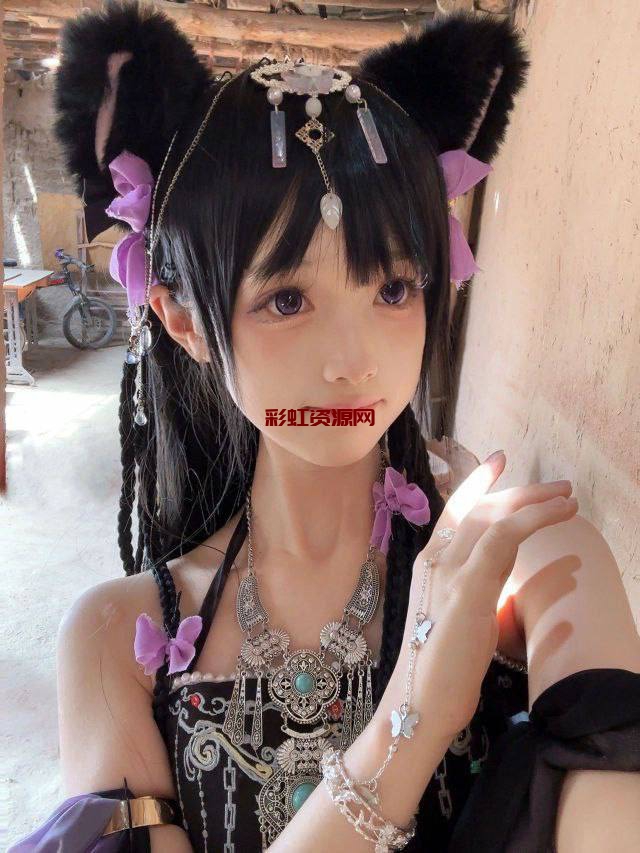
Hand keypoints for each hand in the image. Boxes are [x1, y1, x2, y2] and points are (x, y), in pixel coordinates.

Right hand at [406, 451, 577, 737]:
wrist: (420, 699)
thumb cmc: (441, 665)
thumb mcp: (460, 615)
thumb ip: (477, 585)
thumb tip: (502, 570)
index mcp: (431, 563)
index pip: (455, 511)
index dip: (477, 484)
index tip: (498, 460)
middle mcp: (435, 557)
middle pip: (480, 508)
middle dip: (521, 491)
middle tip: (558, 486)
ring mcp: (449, 569)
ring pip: (493, 516)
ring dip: (535, 501)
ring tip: (568, 498)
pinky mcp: (467, 586)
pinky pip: (502, 537)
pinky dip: (533, 519)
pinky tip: (559, 515)